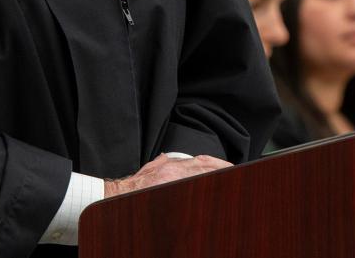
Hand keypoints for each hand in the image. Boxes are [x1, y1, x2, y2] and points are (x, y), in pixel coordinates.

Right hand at [104, 153, 231, 197]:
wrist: (118, 195)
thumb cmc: (134, 185)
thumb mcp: (149, 168)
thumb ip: (161, 162)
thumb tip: (167, 158)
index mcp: (171, 166)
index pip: (201, 161)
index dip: (217, 163)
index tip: (229, 166)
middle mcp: (174, 172)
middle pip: (205, 168)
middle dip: (221, 169)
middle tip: (236, 171)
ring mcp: (173, 184)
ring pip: (201, 178)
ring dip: (216, 178)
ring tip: (231, 179)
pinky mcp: (168, 192)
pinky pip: (190, 189)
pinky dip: (203, 188)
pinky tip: (214, 191)